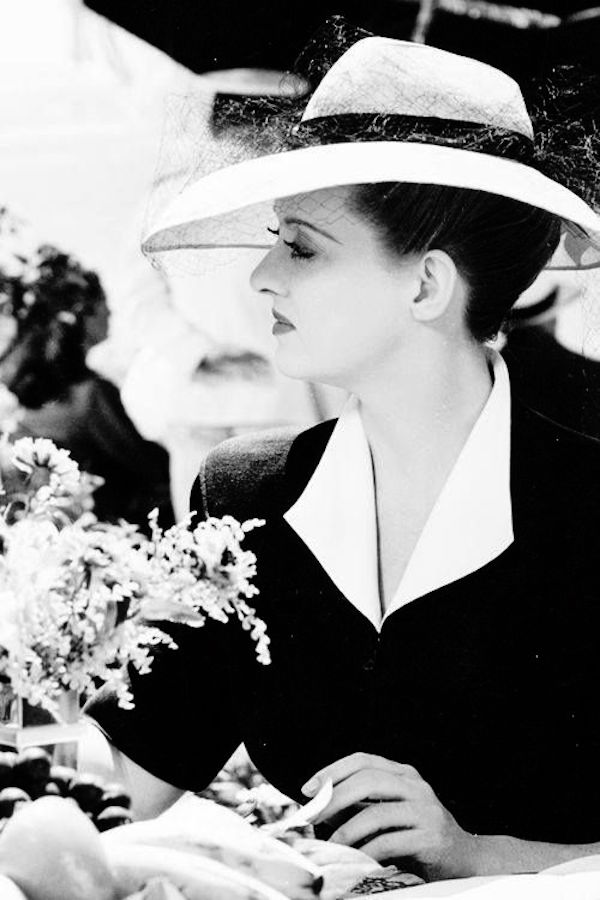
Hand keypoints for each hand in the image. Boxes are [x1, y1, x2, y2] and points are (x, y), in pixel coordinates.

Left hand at [302, 752, 478, 879]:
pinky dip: (366, 851)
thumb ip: (359, 807)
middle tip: (313, 816)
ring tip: (331, 844)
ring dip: (347, 830)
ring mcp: (426, 810)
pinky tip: (356, 858)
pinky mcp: (431, 837)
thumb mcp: (388, 814)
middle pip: (368, 780)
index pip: (363, 760)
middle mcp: (415, 786)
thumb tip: (319, 807)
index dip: (332, 771)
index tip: (309, 789)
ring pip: (377, 812)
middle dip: (334, 798)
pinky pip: (390, 841)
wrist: (464, 858)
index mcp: (403, 774)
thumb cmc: (417, 835)